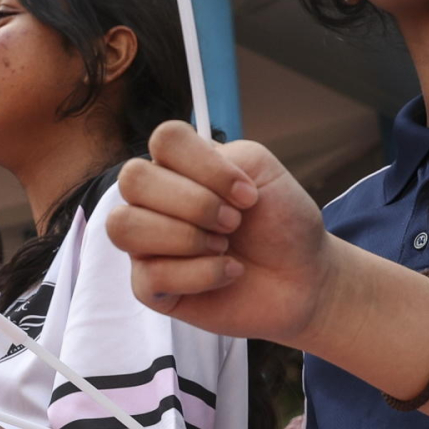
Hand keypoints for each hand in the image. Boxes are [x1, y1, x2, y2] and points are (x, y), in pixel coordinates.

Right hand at [107, 125, 335, 341]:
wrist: (305, 278)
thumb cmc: (281, 222)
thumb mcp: (261, 169)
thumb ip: (221, 156)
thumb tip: (184, 188)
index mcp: (180, 166)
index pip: (164, 140)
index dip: (206, 165)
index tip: (247, 194)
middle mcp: (154, 200)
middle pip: (134, 179)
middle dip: (194, 203)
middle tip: (234, 223)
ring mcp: (147, 244)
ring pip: (124, 226)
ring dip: (185, 237)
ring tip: (223, 247)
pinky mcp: (151, 288)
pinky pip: (150, 275)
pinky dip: (201, 274)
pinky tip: (229, 273)